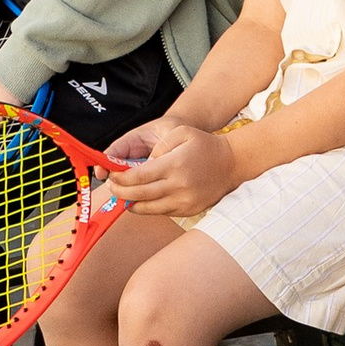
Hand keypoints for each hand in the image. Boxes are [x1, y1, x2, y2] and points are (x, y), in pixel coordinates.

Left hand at [110, 121, 236, 222]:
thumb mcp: (181, 133)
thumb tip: (142, 166)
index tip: (112, 176)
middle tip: (112, 188)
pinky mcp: (189, 211)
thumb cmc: (204, 145)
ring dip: (132, 203)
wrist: (232, 163)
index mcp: (174, 164)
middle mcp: (179, 185)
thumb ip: (158, 147)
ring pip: (149, 208)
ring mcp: (184, 201)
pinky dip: (148, 208)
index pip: (138, 177)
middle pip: (140, 195)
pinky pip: (162, 212)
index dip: (121, 179)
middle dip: (121, 192)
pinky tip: (141, 200)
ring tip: (123, 196)